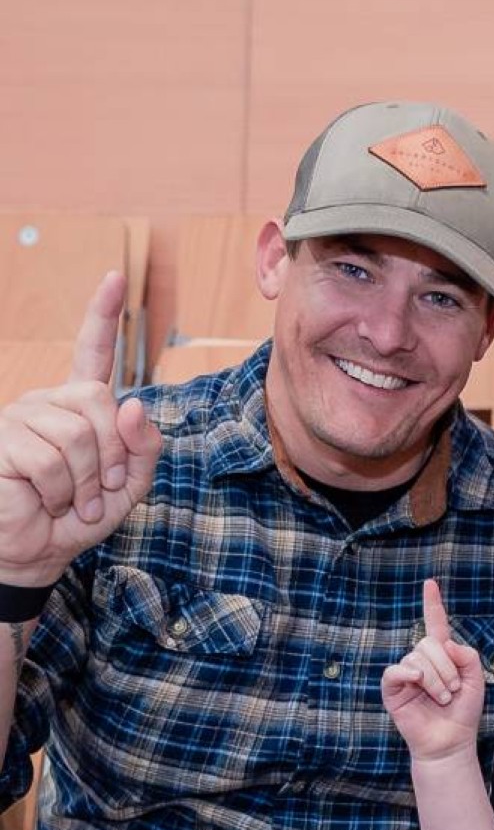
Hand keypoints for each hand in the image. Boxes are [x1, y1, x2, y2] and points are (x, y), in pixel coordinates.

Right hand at [0, 272, 160, 585]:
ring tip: (74, 500)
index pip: (91, 353)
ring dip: (87, 480)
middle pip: (99, 401)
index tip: (115, 278)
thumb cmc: (76, 516)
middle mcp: (47, 403)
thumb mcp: (128, 486)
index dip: (102, 315)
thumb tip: (135, 404)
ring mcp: (20, 417)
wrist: (35, 552)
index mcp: (78, 407)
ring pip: (77, 434)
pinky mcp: (1, 439)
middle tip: (104, 488)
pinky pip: (50, 459)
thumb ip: (143, 449)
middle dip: (113, 453)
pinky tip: (48, 501)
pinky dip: (61, 491)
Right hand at [381, 578, 485, 760]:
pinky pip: (395, 671)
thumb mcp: (476, 680)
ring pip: (417, 658)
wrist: (450, 741)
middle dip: (447, 667)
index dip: (433, 604)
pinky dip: (409, 674)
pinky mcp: (393, 689)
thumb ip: (467, 656)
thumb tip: (444, 644)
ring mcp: (406, 674)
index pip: (435, 624)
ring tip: (442, 698)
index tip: (430, 583)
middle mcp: (421, 661)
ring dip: (436, 679)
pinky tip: (418, 682)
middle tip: (452, 691)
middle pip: (429, 643)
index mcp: (442, 656)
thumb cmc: (462, 712)